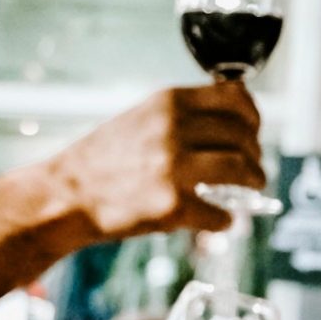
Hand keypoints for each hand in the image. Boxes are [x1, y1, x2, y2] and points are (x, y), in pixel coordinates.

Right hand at [56, 81, 264, 237]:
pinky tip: (223, 221)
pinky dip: (226, 220)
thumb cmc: (99, 162)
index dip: (253, 116)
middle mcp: (174, 130)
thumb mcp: (138, 120)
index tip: (253, 131)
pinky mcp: (170, 206)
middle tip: (254, 169)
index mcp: (168, 103)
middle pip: (242, 135)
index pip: (234, 97)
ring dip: (253, 181)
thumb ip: (178, 119)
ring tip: (252, 189)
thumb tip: (223, 130)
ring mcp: (174, 168)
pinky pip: (217, 213)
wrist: (65, 197)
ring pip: (239, 169)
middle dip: (255, 154)